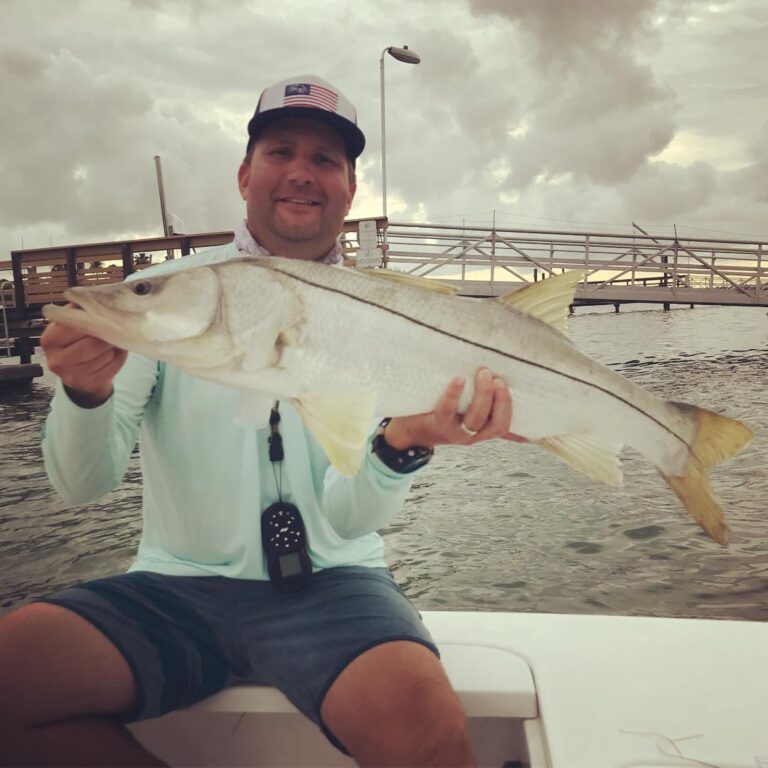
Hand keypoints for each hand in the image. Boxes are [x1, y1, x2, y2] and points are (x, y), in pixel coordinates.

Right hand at [41, 313, 127, 407]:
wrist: (81, 375)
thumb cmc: (78, 343)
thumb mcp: (72, 326)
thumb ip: (79, 311)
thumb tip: (94, 295)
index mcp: (49, 339)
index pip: (75, 325)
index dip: (93, 319)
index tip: (104, 315)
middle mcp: (56, 360)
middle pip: (93, 343)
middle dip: (107, 334)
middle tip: (114, 328)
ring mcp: (72, 376)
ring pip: (106, 355)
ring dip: (114, 346)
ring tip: (111, 341)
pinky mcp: (90, 384)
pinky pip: (113, 366)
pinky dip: (119, 357)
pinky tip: (114, 353)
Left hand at [383, 367, 526, 449]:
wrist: (408, 431)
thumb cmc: (442, 418)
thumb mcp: (468, 420)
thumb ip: (491, 419)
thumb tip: (525, 428)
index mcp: (481, 432)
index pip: (503, 426)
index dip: (509, 408)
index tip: (510, 386)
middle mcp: (470, 436)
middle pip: (493, 423)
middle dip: (499, 400)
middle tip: (496, 377)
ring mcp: (453, 432)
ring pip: (475, 419)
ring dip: (482, 395)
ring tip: (483, 372)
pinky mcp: (435, 425)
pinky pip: (447, 410)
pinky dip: (454, 394)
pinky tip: (458, 378)